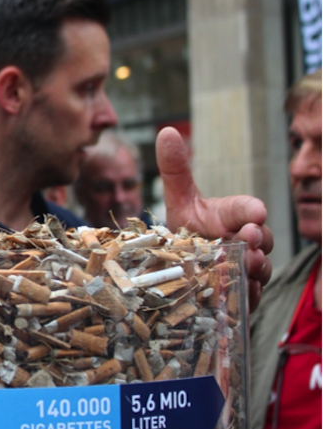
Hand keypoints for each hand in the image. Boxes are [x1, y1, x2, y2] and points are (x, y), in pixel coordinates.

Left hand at [156, 126, 272, 310]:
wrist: (183, 267)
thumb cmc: (188, 229)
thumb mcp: (179, 200)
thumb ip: (175, 169)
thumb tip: (167, 131)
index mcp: (233, 216)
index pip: (248, 209)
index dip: (252, 210)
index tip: (255, 212)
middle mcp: (245, 241)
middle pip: (262, 239)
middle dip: (258, 239)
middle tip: (249, 239)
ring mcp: (247, 268)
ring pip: (261, 270)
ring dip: (256, 268)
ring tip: (247, 266)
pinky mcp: (241, 295)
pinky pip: (251, 298)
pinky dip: (247, 297)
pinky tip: (240, 296)